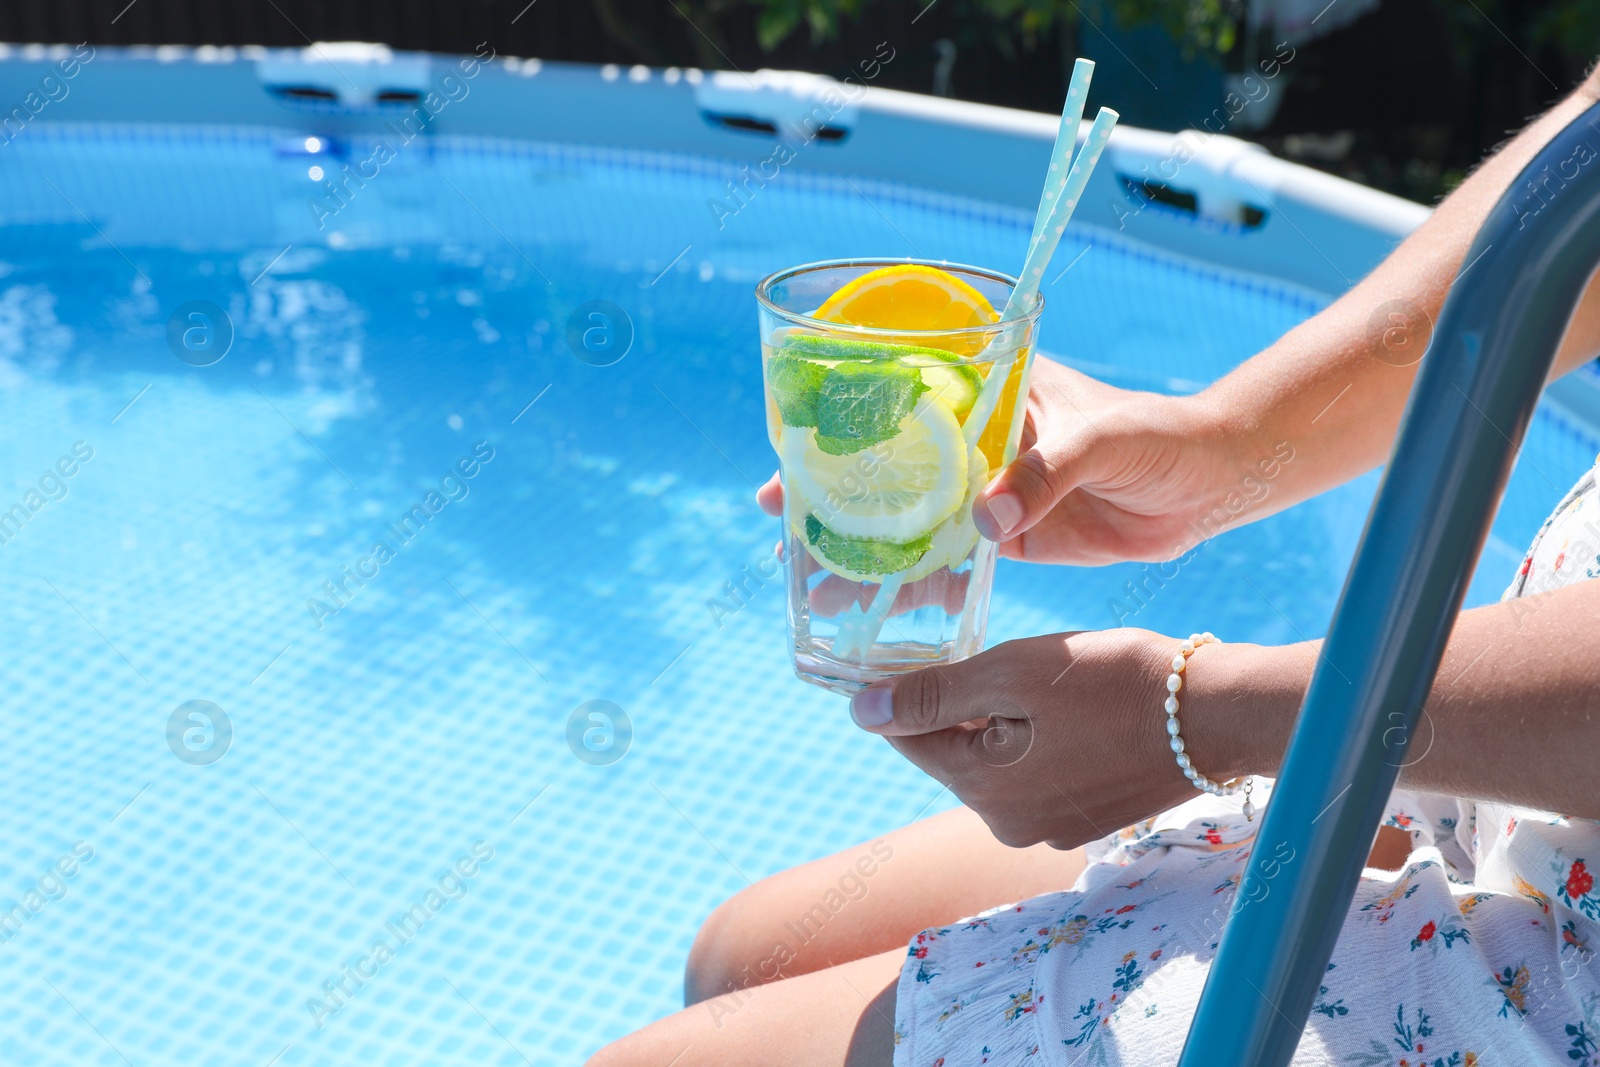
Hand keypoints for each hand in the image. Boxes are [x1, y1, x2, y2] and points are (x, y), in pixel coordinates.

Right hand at [759, 356, 1252, 565]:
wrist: (1212, 484)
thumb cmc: (1158, 436)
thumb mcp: (1101, 440)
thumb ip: (1043, 474)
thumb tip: (986, 522)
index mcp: (989, 396)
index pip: (899, 401)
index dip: (843, 424)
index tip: (795, 450)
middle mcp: (978, 444)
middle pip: (889, 468)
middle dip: (834, 495)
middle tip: (780, 522)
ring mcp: (990, 493)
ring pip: (910, 521)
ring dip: (864, 550)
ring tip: (813, 581)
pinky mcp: (1010, 540)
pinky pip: (950, 562)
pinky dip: (914, 585)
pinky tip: (875, 609)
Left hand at [844, 629, 1273, 849]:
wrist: (1215, 713)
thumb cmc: (1113, 682)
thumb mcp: (1012, 673)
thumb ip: (933, 695)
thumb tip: (860, 713)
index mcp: (983, 792)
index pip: (909, 738)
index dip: (902, 689)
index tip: (908, 650)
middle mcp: (1010, 826)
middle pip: (954, 750)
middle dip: (962, 701)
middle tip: (993, 652)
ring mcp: (1052, 829)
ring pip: (997, 758)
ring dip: (1002, 717)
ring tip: (1041, 675)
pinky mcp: (1087, 817)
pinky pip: (1038, 770)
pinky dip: (1040, 736)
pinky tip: (1070, 704)